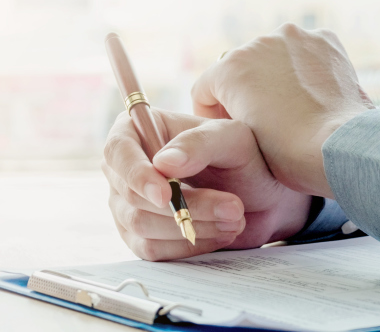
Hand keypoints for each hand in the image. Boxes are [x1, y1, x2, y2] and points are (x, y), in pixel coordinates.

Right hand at [102, 109, 311, 260]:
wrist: (261, 196)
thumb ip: (199, 144)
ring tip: (234, 218)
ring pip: (141, 225)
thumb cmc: (245, 157)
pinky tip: (218, 234)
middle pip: (130, 195)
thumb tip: (163, 163)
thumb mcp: (232, 140)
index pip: (117, 152)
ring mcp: (127, 204)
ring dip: (191, 226)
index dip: (137, 175)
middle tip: (233, 207)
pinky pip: (150, 250)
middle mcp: (125, 168)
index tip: (166, 195)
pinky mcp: (140, 236)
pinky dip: (187, 245)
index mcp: (138, 131)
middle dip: (184, 206)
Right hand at [192, 24, 372, 197]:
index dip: (213, 114)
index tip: (229, 130)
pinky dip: (305, 67)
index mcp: (228, 68)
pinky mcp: (324, 39)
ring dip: (276, 75)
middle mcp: (256, 42)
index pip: (205, 88)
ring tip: (292, 107)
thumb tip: (240, 101)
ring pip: (273, 55)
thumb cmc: (287, 154)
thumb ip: (229, 113)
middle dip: (246, 90)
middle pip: (240, 68)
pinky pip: (304, 51)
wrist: (339, 148)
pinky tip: (313, 93)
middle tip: (264, 120)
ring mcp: (293, 37)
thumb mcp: (239, 138)